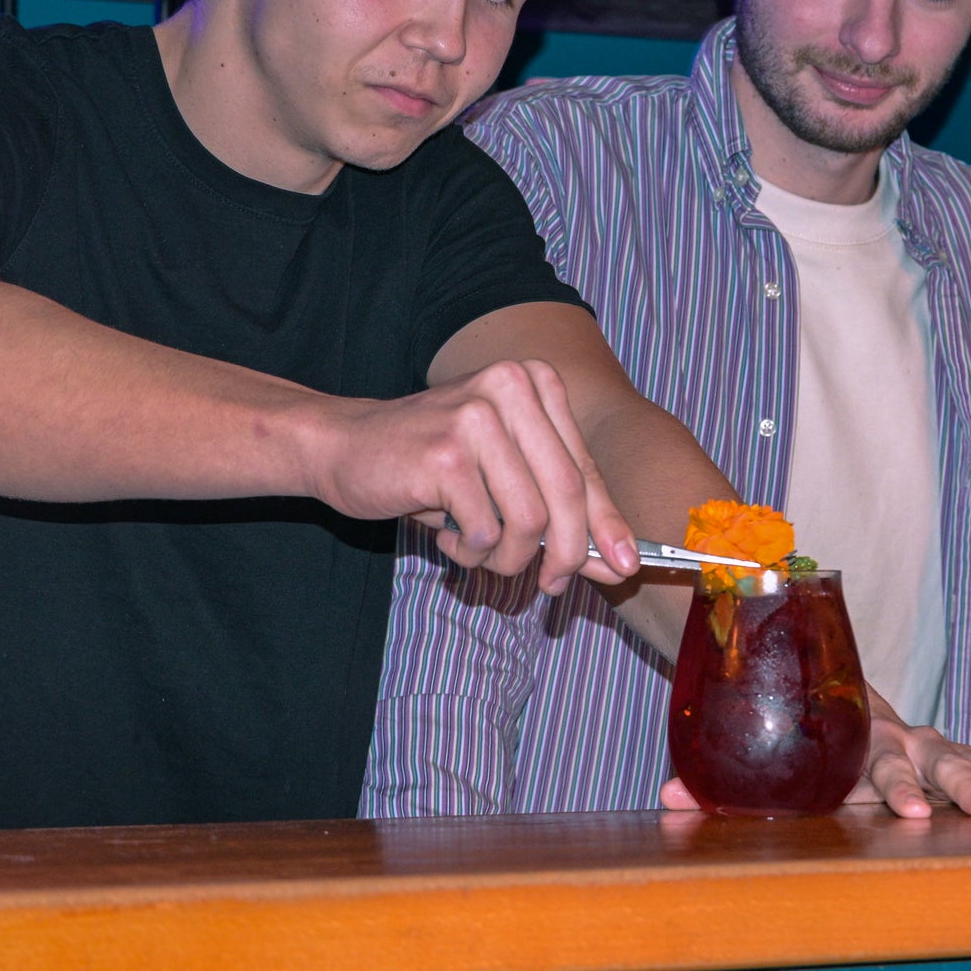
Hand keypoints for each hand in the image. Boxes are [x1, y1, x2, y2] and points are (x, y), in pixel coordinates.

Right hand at [309, 358, 639, 593]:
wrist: (343, 446)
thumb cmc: (432, 466)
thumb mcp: (504, 480)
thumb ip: (560, 515)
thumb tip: (618, 562)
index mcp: (535, 383)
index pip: (584, 469)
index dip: (608, 525)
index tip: (626, 566)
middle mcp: (510, 387)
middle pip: (566, 494)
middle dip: (570, 554)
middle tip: (556, 586)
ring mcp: (477, 417)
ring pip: (529, 520)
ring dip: (507, 557)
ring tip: (478, 551)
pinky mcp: (446, 452)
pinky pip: (483, 530)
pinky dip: (469, 550)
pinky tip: (446, 535)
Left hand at [658, 690, 970, 817]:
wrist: (824, 686)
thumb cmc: (793, 740)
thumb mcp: (759, 760)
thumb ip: (716, 783)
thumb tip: (667, 798)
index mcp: (855, 737)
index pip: (876, 765)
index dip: (895, 788)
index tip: (914, 815)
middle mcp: (905, 737)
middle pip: (943, 762)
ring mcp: (940, 744)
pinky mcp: (967, 755)